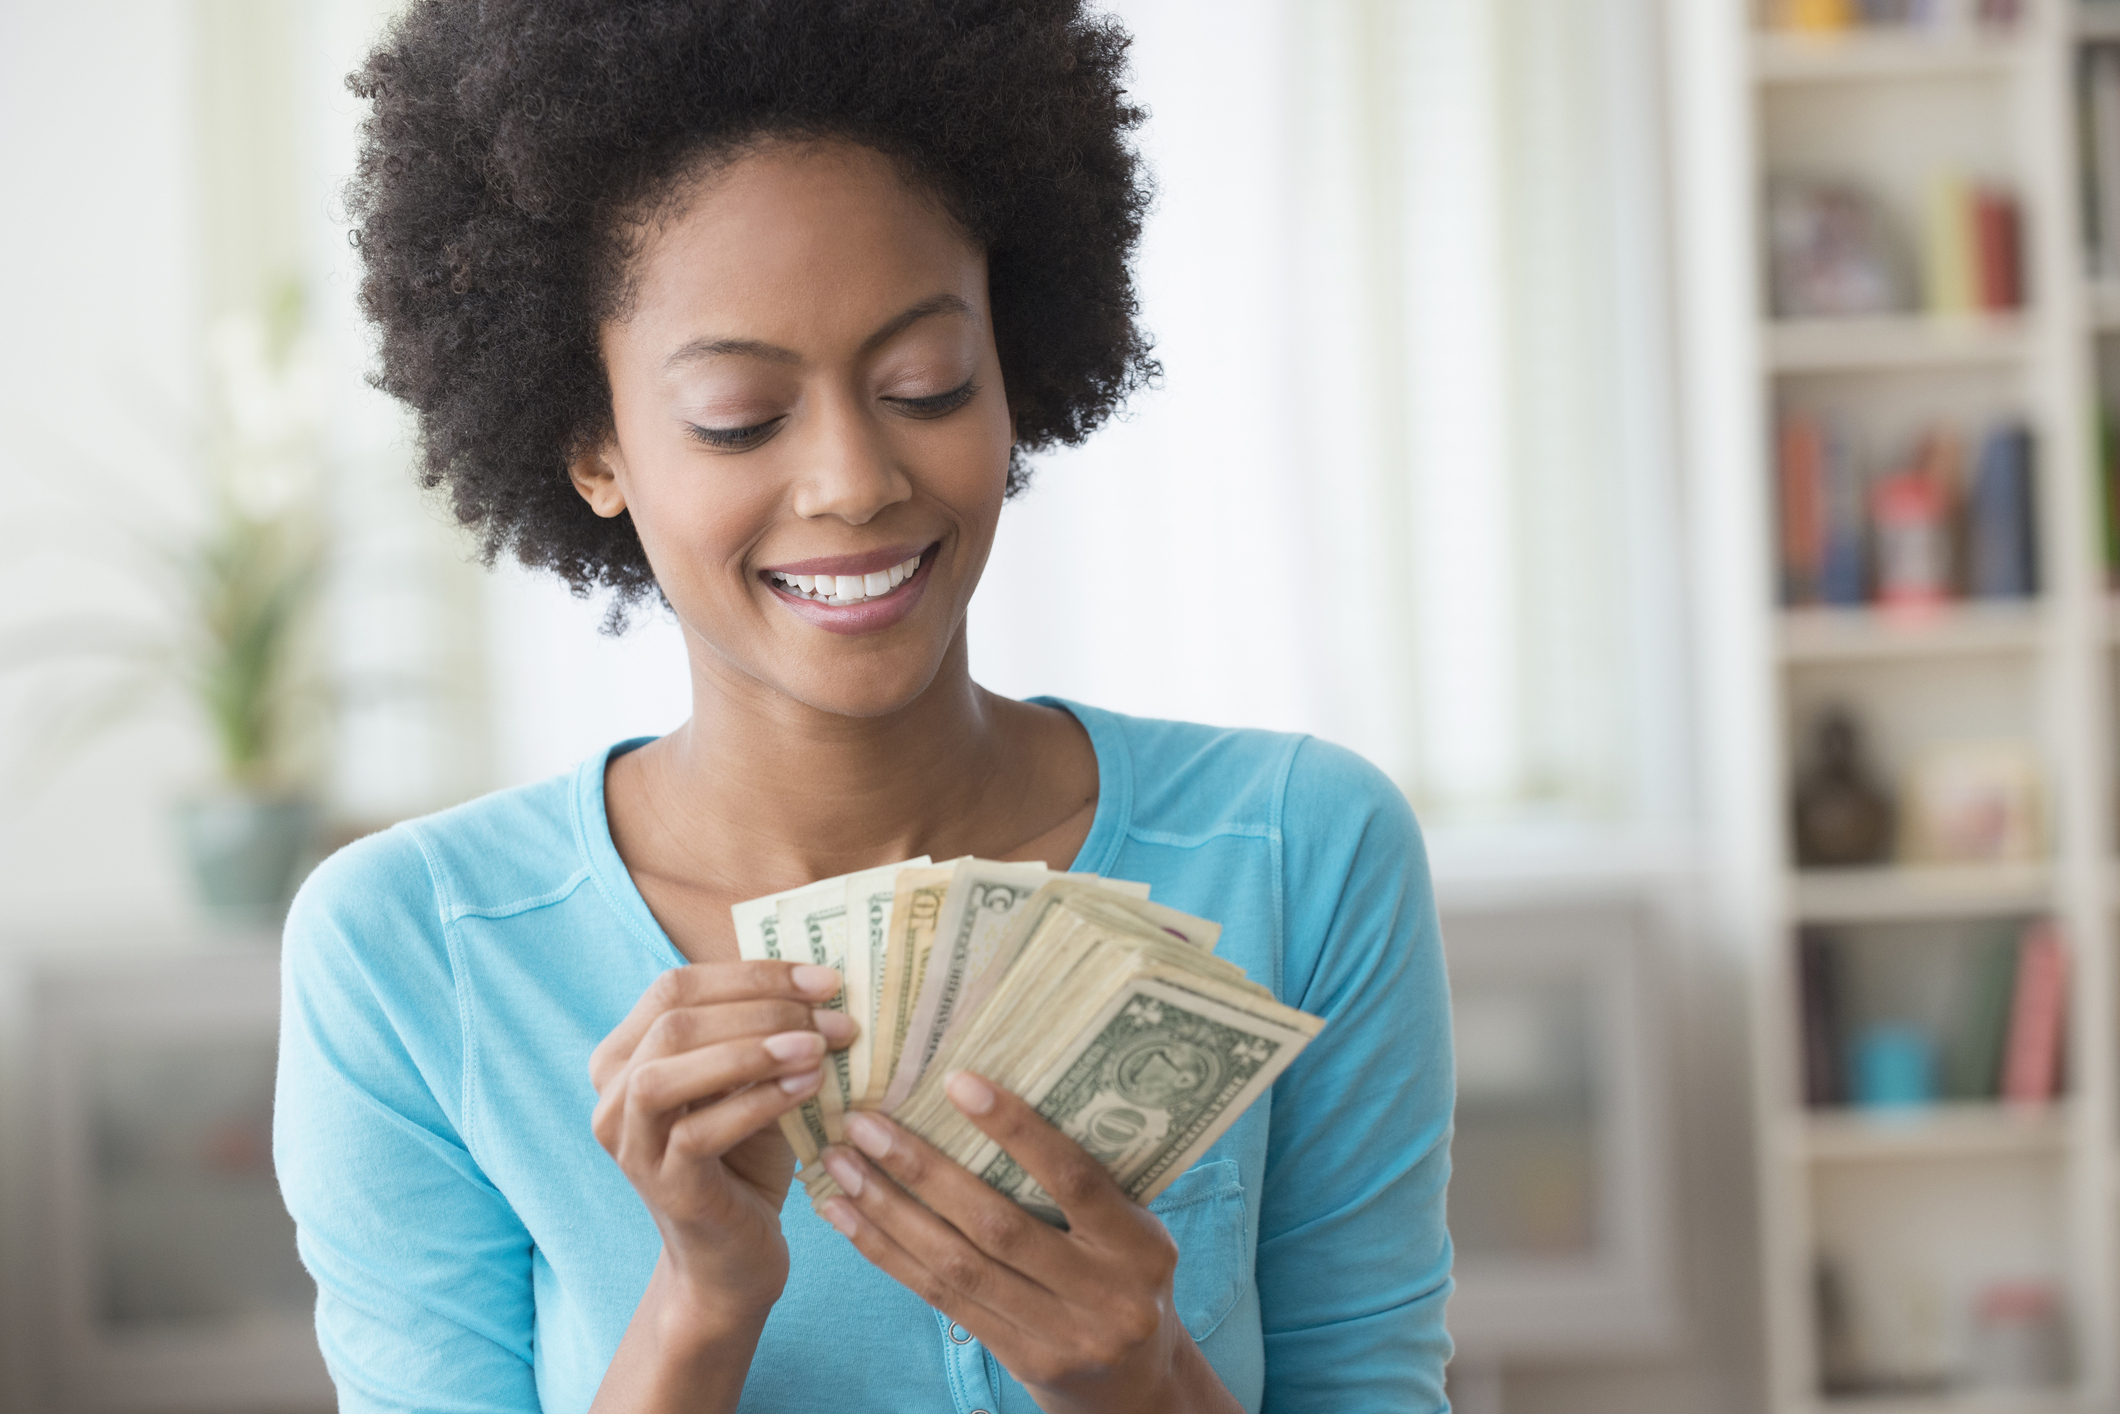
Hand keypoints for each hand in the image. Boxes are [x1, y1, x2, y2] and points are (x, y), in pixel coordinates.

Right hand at [589, 961, 850, 1328]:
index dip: (751, 974)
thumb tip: (820, 975)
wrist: (735, 1254)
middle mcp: (612, 1096)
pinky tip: (807, 1087)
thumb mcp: (752, 1079)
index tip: (825, 979)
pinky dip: (756, 1102)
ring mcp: (630, 1145)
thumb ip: (762, 1028)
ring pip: (666, 1073)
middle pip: (673, 1022)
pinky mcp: (662, 1187)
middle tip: (833, 1016)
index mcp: (626, 1054)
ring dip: (749, 1050)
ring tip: (817, 1047)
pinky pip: (697, 1133)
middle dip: (761, 1008)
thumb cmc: (747, 1154)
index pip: (675, 986)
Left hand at [811, 1074, 1242, 1413]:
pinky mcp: (1020, 1361)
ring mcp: (1062, 1337)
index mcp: (1141, 1245)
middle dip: (923, 1170)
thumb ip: (1082, 1181)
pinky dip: (889, 1254)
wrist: (1136, 1380)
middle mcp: (1106, 1295)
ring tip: (841, 1165)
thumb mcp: (1130, 1226)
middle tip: (865, 1122)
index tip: (957, 1081)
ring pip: (957, 1267)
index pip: (1074, 1178)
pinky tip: (849, 1218)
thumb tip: (990, 1098)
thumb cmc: (1124, 1273)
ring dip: (889, 1211)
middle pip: (997, 1227)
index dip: (1016, 1130)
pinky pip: (942, 1300)